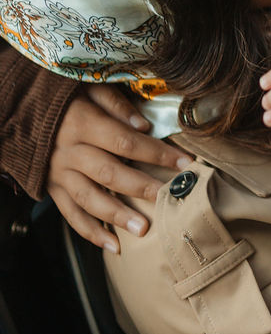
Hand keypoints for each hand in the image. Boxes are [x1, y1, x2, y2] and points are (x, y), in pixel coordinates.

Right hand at [46, 85, 193, 252]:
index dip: (156, 153)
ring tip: (143, 230)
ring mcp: (59, 173)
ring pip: (89, 198)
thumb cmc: (67, 99)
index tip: (185, 162)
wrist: (22, 113)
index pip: (125, 141)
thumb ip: (117, 105)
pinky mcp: (53, 189)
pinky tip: (113, 245)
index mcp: (82, 123)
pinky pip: (70, 214)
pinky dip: (91, 232)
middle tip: (167, 198)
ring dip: (117, 215)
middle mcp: (69, 151)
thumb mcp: (89, 88)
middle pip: (109, 172)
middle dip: (142, 187)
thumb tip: (144, 125)